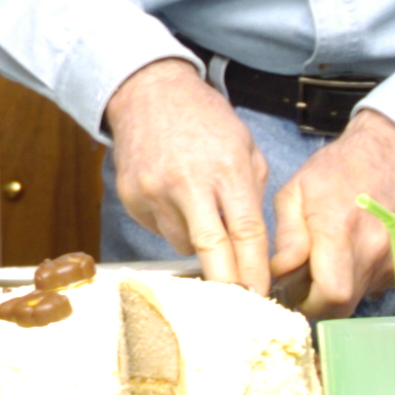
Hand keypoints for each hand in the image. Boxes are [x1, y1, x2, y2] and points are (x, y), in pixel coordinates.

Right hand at [106, 59, 271, 291]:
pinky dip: (173, 226)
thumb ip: (251, 193)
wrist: (148, 93)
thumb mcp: (244, 146)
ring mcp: (154, 191)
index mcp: (225, 168)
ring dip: (199, 247)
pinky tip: (176, 201)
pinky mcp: (132, 197)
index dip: (254, 269)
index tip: (261, 294)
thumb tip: (255, 244)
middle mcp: (187, 182)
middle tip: (240, 301)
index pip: (245, 232)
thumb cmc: (203, 119)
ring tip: (202, 219)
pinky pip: (159, 229)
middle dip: (228, 282)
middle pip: (210, 249)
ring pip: (183, 244)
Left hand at [270, 110, 394, 316]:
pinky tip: (352, 254)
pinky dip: (359, 281)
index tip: (294, 294)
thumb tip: (281, 272)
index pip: (331, 294)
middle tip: (305, 284)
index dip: (309, 303)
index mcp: (340, 230)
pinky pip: (376, 287)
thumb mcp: (295, 192)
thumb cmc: (336, 170)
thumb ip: (287, 235)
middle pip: (345, 307)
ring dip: (339, 291)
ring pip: (360, 299)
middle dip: (319, 304)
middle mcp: (373, 250)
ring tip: (329, 261)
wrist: (392, 156)